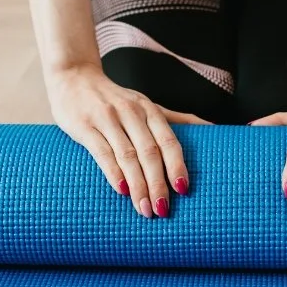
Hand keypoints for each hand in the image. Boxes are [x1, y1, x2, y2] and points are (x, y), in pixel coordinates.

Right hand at [47, 64, 210, 217]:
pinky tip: (122, 191)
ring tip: (144, 209)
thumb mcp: (145, 105)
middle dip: (158, 184)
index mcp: (148, 109)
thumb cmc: (113, 99)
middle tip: (162, 210)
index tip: (183, 190)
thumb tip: (212, 127)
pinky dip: (114, 173)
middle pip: (150, 153)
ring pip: (127, 156)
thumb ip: (175, 118)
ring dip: (138, 186)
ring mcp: (107, 118)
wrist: (73, 77)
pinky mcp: (85, 126)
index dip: (177, 166)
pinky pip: (102, 152)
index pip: (168, 141)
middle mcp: (131, 112)